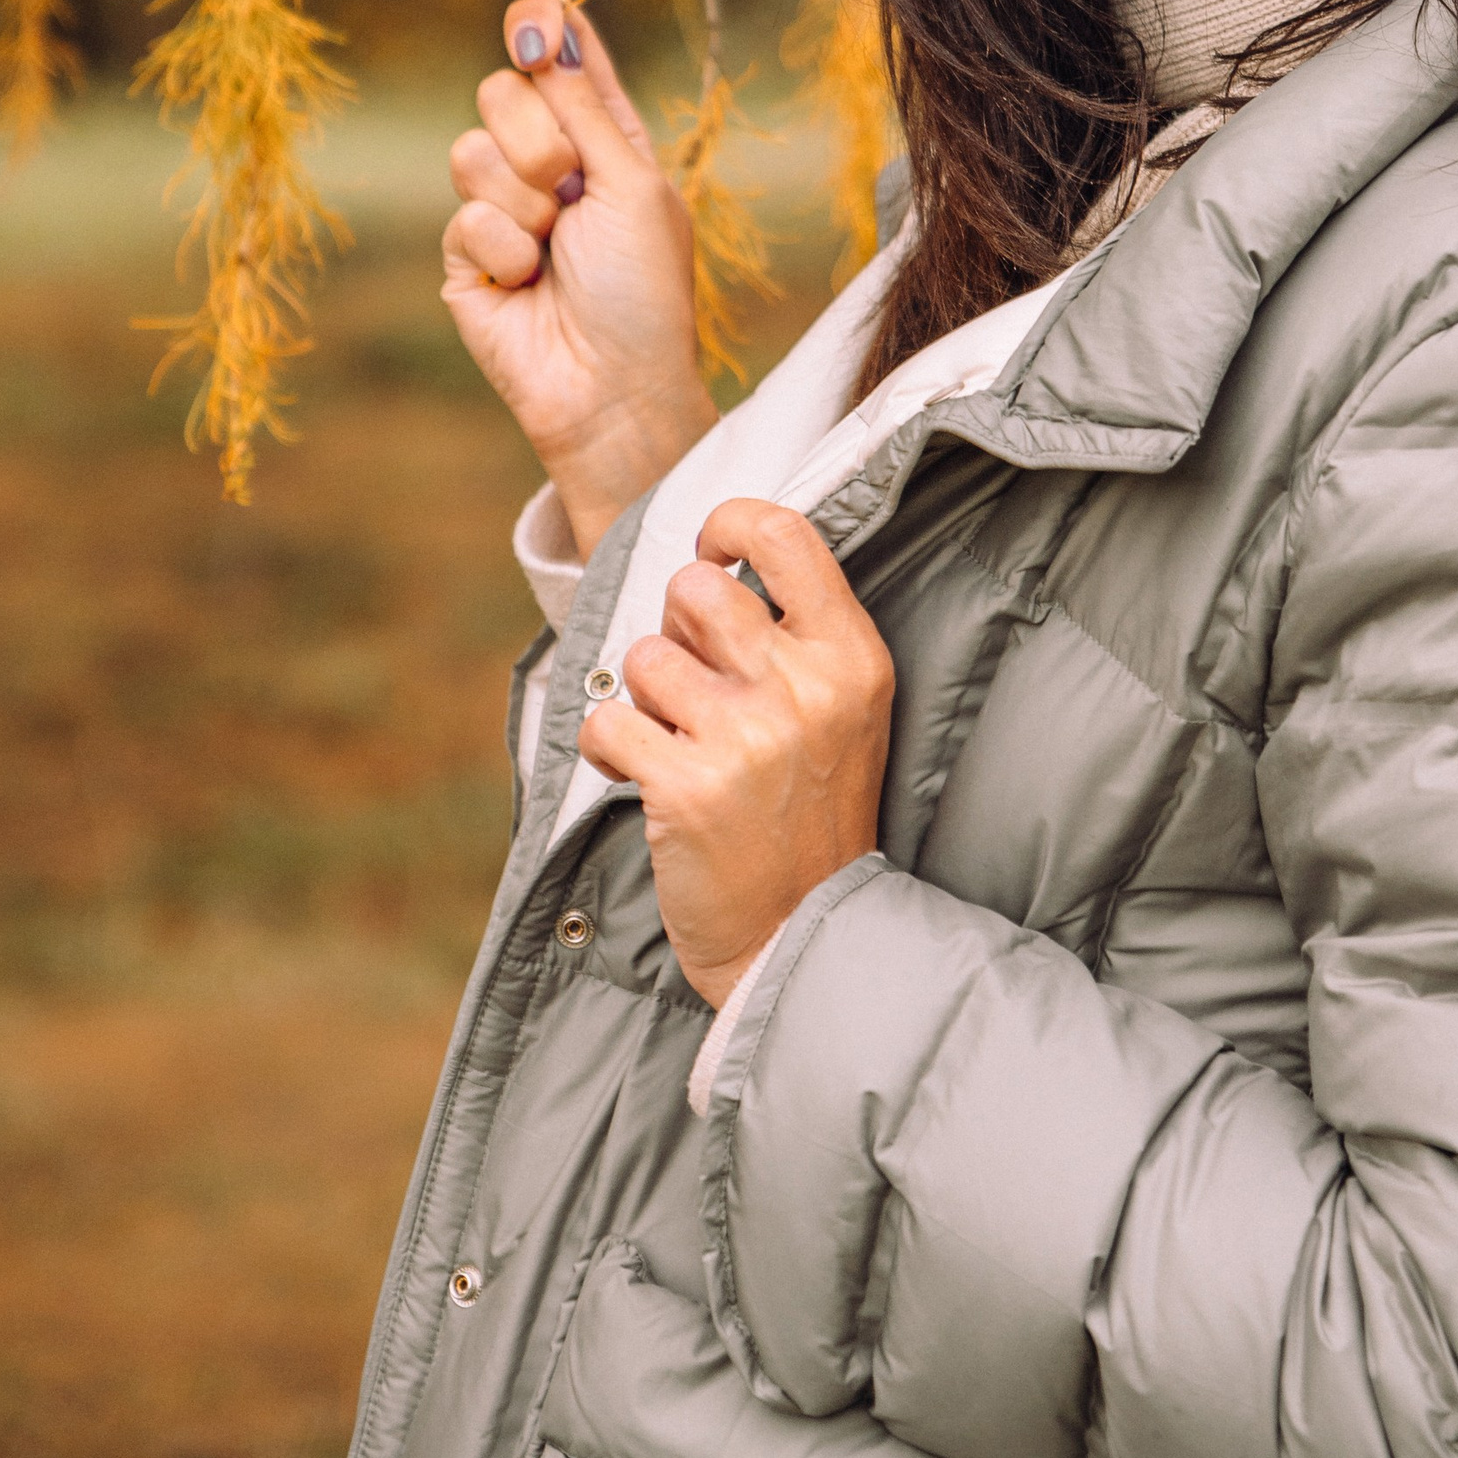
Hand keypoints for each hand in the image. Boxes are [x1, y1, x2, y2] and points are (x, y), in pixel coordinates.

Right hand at [442, 0, 716, 554]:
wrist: (612, 388)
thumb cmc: (644, 291)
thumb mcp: (635, 184)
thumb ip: (588, 108)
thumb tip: (549, 33)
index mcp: (605, 137)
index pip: (559, 56)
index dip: (539, 28)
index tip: (533, 34)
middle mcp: (551, 164)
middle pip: (502, 89)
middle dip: (536, 137)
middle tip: (569, 189)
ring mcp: (504, 208)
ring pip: (469, 149)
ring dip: (522, 201)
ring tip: (554, 250)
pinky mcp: (466, 256)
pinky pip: (462, 216)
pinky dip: (503, 250)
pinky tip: (527, 285)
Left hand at [578, 497, 895, 1007]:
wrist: (802, 935)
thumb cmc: (813, 814)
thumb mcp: (845, 712)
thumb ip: (798, 636)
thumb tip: (709, 563)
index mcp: (851, 657)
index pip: (785, 534)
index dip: (730, 522)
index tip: (712, 547)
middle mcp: (804, 687)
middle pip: (693, 589)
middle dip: (675, 628)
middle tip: (693, 681)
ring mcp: (745, 737)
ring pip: (642, 656)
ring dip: (645, 699)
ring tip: (680, 743)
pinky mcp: (684, 787)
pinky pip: (606, 721)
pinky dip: (608, 747)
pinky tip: (641, 775)